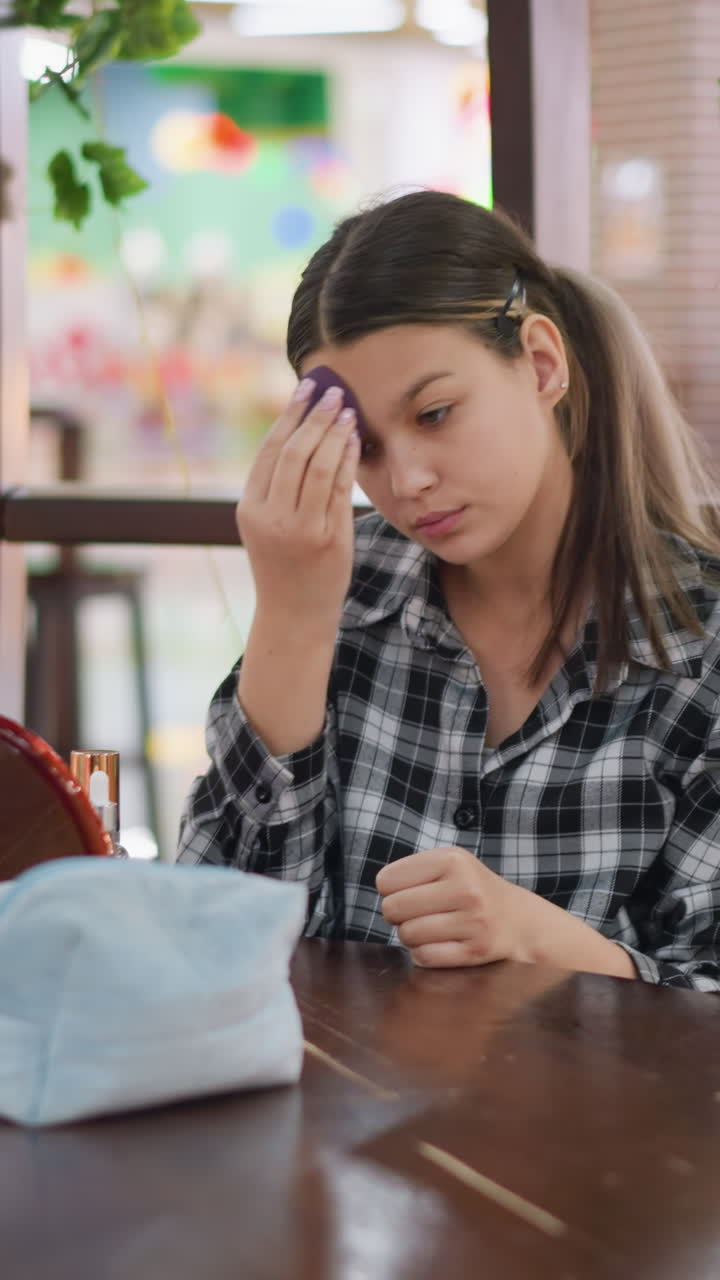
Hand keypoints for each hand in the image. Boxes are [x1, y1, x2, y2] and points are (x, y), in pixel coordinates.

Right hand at [236, 378, 359, 630]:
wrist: (294, 616)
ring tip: (347, 410)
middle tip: (333, 391)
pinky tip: (355, 441)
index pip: (270, 450)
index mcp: (250, 509)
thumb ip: (277, 488)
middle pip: (294, 452)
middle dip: (315, 416)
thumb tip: (301, 433)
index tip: (305, 389)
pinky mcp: (328, 539)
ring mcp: (300, 528)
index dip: (290, 415)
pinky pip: (339, 489)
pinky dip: (347, 459)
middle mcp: (271, 516)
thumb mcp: (266, 526)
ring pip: (317, 466)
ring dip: (334, 433)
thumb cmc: (284, 566)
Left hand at [376, 847, 529, 968]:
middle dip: (396, 913)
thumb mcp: (448, 863)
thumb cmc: (470, 888)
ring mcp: (472, 921)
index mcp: (452, 860)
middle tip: (414, 912)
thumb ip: (412, 870)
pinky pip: (423, 957)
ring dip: (410, 934)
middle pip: (393, 908)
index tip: (407, 891)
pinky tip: (437, 943)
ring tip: (428, 927)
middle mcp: (465, 889)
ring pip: (407, 934)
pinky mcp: (475, 951)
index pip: (387, 880)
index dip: (390, 889)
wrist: (516, 919)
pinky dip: (422, 953)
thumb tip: (382, 887)